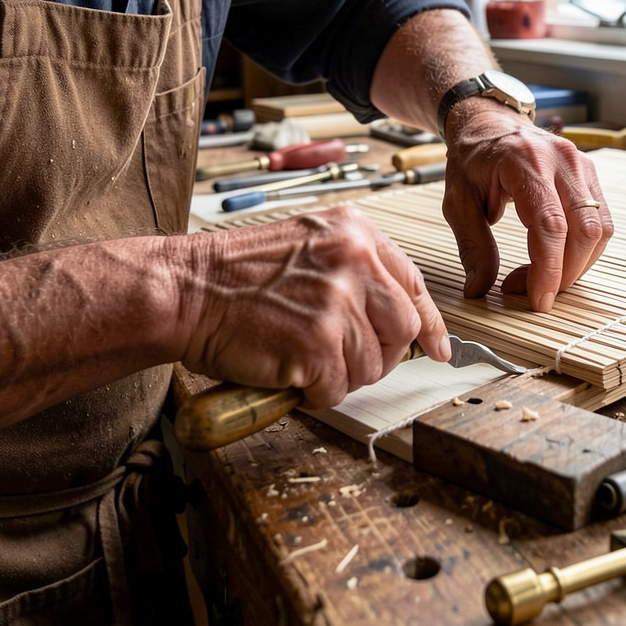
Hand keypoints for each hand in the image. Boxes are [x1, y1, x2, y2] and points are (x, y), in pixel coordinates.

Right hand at [173, 208, 449, 407]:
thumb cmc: (239, 274)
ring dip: (341, 374)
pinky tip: (289, 370)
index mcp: (357, 234)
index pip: (414, 284)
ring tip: (303, 357)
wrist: (186, 289)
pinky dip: (315, 392)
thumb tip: (398, 315)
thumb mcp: (310, 246)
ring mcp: (339, 303)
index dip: (430, 323)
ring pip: (373, 365)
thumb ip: (357, 270)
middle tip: (347, 359)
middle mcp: (356, 262)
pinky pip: (338, 389)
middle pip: (405, 328)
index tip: (439, 348)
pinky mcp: (318, 345)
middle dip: (383, 354)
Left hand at [441, 105, 612, 311]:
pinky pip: (601, 221)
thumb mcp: (457, 201)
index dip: (549, 269)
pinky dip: (585, 250)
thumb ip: (472, 245)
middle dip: (566, 273)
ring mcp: (581, 166)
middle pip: (584, 230)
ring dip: (578, 265)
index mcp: (525, 162)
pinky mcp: (589, 176)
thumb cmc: (472, 160)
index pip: (550, 224)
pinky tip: (558, 259)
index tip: (539, 300)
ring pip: (600, 229)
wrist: (490, 123)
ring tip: (544, 277)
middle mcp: (562, 160)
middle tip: (534, 292)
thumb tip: (479, 290)